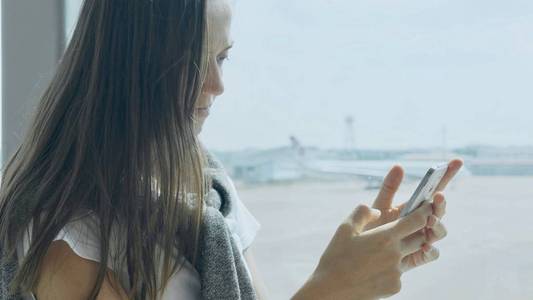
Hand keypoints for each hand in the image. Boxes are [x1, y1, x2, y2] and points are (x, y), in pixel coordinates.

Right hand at [292, 159, 462, 299]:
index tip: (429, 206)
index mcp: (385, 236)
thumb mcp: (345, 228)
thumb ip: (362, 213)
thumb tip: (377, 210)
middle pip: (420, 237)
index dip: (426, 211)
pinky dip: (394, 267)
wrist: (332, 290)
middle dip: (419, 230)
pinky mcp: (395, 286)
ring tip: (390, 247)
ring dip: (407, 248)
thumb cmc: (335, 257)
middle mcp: (396, 254)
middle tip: (412, 224)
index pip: (417, 220)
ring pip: (412, 255)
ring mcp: (397, 272)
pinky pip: (401, 272)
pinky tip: (376, 268)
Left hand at [365, 159, 462, 270]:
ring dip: (438, 225)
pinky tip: (425, 246)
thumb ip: (390, 187)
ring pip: (440, 231)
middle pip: (440, 210)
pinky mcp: (418, 256)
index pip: (435, 189)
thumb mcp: (380, 205)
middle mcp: (423, 221)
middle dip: (441, 202)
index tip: (456, 161)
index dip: (447, 175)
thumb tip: (399, 166)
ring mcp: (423, 238)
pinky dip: (431, 250)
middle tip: (437, 196)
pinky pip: (432, 254)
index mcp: (416, 206)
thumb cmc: (372, 227)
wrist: (361, 253)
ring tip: (430, 220)